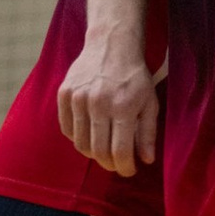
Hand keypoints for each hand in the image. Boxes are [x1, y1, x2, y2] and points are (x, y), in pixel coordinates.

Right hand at [58, 32, 159, 177]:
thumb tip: (146, 160)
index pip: (120, 151)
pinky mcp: (64, 94)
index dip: (125, 167)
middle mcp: (98, 103)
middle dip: (109, 164)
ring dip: (93, 154)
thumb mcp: (150, 102)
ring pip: (80, 143)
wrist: (111, 45)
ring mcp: (78, 98)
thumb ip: (148, 133)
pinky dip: (77, 138)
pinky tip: (90, 134)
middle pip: (98, 151)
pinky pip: (67, 129)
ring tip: (104, 149)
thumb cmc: (134, 77)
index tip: (129, 170)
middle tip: (117, 164)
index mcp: (123, 106)